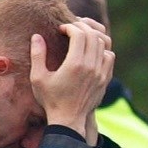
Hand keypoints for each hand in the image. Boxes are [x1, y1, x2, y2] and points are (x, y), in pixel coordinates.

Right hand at [29, 18, 113, 141]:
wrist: (68, 121)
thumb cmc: (51, 100)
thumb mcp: (38, 78)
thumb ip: (37, 55)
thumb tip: (37, 36)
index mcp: (75, 64)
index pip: (79, 33)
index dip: (70, 26)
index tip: (62, 29)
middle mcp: (91, 67)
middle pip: (93, 35)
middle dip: (82, 27)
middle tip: (72, 29)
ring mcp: (101, 73)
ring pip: (104, 44)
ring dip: (93, 37)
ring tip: (82, 37)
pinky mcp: (105, 79)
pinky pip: (110, 57)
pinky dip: (103, 50)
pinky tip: (92, 52)